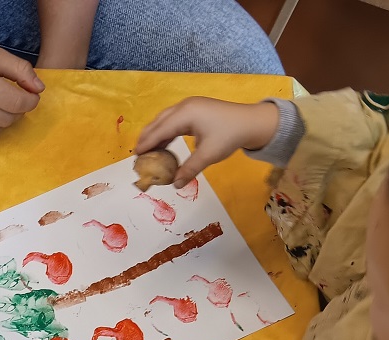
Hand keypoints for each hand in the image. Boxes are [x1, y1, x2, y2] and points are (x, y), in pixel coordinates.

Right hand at [135, 97, 279, 187]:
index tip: (136, 156)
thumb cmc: (230, 136)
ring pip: (165, 119)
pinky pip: (174, 119)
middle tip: (138, 154)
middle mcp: (184, 106)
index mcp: (186, 114)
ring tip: (147, 149)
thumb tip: (175, 185)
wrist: (252, 122)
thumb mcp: (208, 155)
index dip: (147, 143)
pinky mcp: (195, 109)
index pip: (160, 130)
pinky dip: (166, 131)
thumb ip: (189, 169)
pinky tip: (164, 143)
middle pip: (158, 121)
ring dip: (155, 133)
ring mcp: (190, 106)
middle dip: (147, 137)